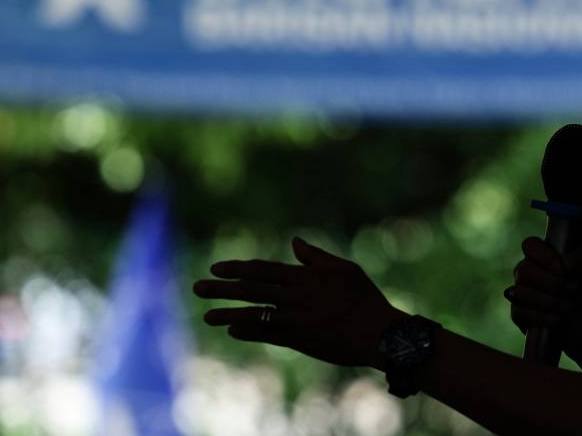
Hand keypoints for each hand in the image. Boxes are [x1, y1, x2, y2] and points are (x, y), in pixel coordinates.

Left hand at [194, 237, 405, 368]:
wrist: (382, 334)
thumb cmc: (367, 299)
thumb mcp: (346, 270)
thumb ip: (316, 257)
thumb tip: (295, 242)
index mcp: (308, 276)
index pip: (264, 269)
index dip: (238, 268)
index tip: (216, 268)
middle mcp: (299, 295)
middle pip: (253, 289)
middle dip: (223, 288)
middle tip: (199, 287)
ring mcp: (298, 318)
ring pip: (256, 312)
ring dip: (229, 313)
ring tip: (207, 315)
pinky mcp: (302, 340)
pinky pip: (269, 334)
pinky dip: (250, 331)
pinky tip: (233, 330)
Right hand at [505, 237, 581, 373]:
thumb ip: (581, 258)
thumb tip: (563, 263)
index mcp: (543, 256)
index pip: (530, 245)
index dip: (544, 257)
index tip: (562, 270)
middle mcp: (529, 272)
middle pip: (523, 270)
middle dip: (552, 284)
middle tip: (572, 292)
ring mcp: (521, 293)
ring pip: (520, 292)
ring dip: (550, 301)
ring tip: (568, 307)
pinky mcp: (519, 315)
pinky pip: (519, 313)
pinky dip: (541, 317)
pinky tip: (557, 319)